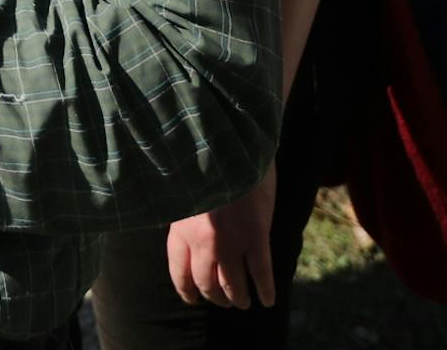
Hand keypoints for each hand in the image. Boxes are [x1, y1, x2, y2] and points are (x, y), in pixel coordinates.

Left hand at [166, 162, 276, 309]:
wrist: (227, 143)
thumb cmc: (204, 161)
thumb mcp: (184, 191)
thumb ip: (185, 215)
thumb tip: (186, 232)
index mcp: (180, 229)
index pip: (179, 272)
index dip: (186, 290)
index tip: (192, 298)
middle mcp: (202, 241)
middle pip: (206, 284)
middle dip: (215, 297)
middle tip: (224, 301)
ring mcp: (230, 241)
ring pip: (232, 285)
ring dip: (238, 298)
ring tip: (243, 302)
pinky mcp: (256, 235)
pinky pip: (261, 273)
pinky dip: (265, 290)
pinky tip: (268, 300)